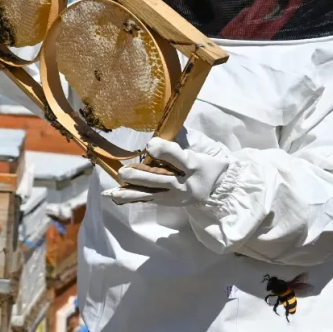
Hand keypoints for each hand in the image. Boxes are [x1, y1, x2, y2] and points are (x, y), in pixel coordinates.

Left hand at [104, 129, 232, 205]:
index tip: (150, 144)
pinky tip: (115, 196)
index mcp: (195, 165)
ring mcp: (176, 196)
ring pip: (152, 194)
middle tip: (124, 172)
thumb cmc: (207, 165)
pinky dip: (131, 198)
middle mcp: (185, 183)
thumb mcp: (201, 151)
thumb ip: (181, 142)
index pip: (178, 157)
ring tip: (113, 191)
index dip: (164, 151)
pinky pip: (148, 200)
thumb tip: (161, 129)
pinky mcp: (168, 202)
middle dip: (141, 177)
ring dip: (131, 192)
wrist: (219, 190)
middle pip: (161, 180)